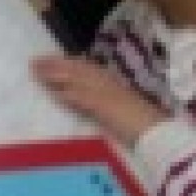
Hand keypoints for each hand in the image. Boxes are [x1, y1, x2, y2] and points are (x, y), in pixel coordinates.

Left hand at [32, 55, 166, 145]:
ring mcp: (108, 93)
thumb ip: (103, 107)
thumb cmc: (146, 127)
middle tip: (34, 61)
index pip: (86, 69)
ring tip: (36, 70)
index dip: (68, 63)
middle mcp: (110, 84)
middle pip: (78, 69)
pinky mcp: (106, 106)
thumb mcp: (120, 112)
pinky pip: (83, 97)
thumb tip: (85, 103)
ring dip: (55, 74)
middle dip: (56, 64)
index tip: (50, 60)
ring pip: (77, 78)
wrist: (160, 136)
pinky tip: (54, 92)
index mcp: (115, 84)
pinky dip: (68, 94)